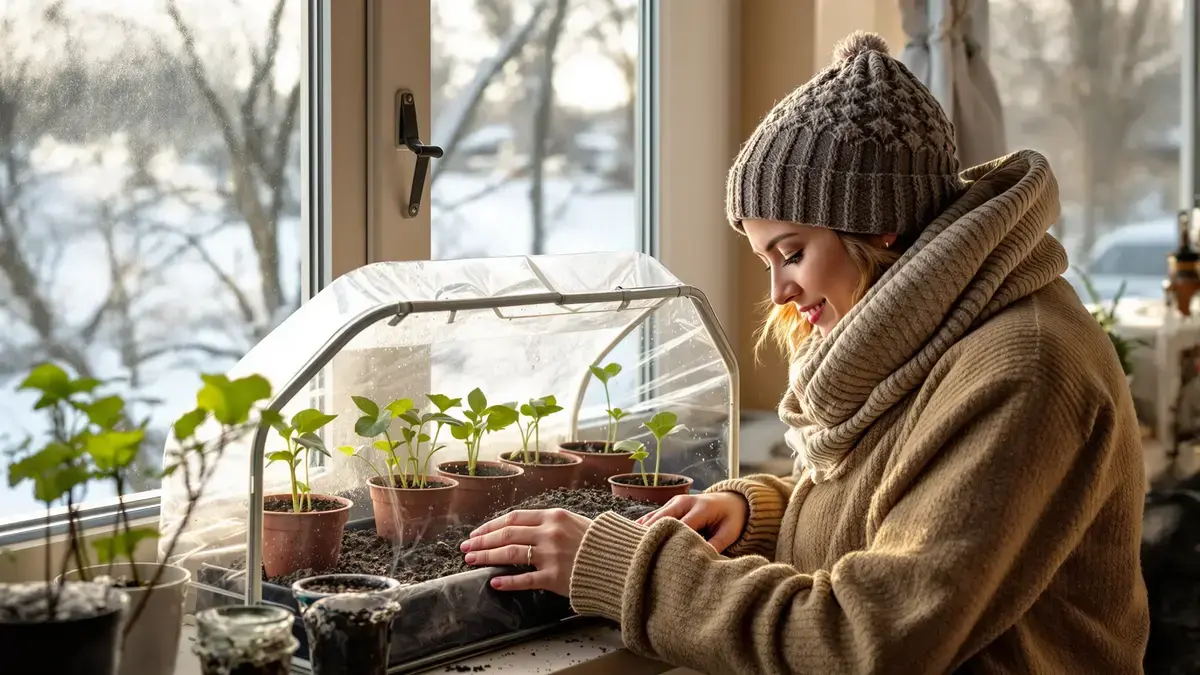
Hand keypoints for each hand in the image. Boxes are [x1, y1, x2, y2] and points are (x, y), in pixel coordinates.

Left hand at [460, 508, 590, 596]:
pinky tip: (494, 582)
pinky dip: (507, 581)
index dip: (491, 525)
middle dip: (482, 541)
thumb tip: (523, 528)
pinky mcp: (555, 578)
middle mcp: (550, 533)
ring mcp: (551, 556)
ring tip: (472, 560)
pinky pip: (525, 580)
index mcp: (554, 516)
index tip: (477, 532)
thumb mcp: (575, 523)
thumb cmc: (599, 542)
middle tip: (466, 547)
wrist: (622, 562)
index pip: (513, 518)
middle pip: (506, 534)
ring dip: (487, 557)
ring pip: (510, 554)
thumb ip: (550, 524)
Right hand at [636, 491, 747, 552]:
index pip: (682, 525)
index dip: (671, 541)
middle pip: (662, 518)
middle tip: (638, 553)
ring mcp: (674, 501)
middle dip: (651, 535)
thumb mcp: (729, 532)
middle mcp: (684, 501)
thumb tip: (701, 561)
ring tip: (630, 548)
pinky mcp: (669, 505)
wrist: (731, 501)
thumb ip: (716, 545)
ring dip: (642, 531)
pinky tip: (631, 538)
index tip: (661, 557)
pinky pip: (652, 516)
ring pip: (653, 516)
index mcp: (701, 508)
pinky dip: (642, 526)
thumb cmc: (731, 518)